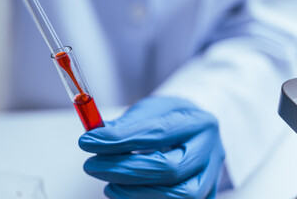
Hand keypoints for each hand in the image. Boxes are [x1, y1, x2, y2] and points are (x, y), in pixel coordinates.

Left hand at [79, 96, 224, 198]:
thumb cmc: (171, 119)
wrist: (197, 131)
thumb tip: (95, 137)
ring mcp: (212, 177)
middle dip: (124, 170)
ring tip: (108, 185)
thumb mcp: (151, 110)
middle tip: (91, 165)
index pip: (157, 133)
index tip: (88, 141)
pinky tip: (122, 193)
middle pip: (169, 169)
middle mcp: (210, 151)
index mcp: (198, 122)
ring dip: (135, 193)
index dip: (119, 139)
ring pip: (180, 195)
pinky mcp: (207, 195)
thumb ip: (127, 124)